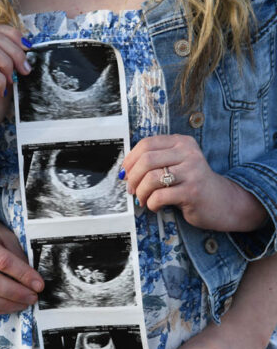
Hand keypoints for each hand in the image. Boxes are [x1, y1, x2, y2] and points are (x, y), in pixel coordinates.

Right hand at [0, 25, 31, 167]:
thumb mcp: (4, 84)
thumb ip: (11, 68)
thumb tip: (29, 54)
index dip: (15, 36)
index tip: (28, 52)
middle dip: (16, 51)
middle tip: (25, 70)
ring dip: (7, 63)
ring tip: (12, 80)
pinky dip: (0, 80)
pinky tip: (1, 92)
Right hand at [0, 203, 43, 313]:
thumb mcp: (2, 233)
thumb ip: (15, 254)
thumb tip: (31, 278)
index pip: (1, 260)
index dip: (22, 274)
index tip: (38, 284)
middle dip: (15, 293)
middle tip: (32, 297)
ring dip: (5, 304)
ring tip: (22, 304)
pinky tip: (7, 306)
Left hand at [122, 134, 266, 230]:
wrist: (223, 202)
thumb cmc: (193, 184)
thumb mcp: (178, 165)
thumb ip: (156, 161)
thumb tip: (125, 170)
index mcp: (182, 142)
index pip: (146, 144)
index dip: (130, 159)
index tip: (125, 173)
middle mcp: (188, 153)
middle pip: (146, 160)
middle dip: (133, 178)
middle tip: (131, 189)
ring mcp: (192, 172)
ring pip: (151, 178)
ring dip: (141, 192)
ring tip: (143, 199)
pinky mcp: (193, 191)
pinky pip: (160, 196)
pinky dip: (152, 203)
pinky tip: (156, 205)